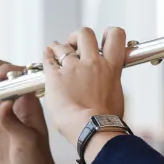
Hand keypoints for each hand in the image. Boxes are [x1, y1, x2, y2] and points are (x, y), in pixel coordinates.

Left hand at [43, 26, 129, 145]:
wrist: (93, 129)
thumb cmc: (106, 120)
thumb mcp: (116, 96)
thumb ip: (110, 83)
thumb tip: (107, 84)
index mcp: (111, 68)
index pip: (115, 36)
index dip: (108, 34)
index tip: (102, 40)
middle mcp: (93, 63)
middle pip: (85, 34)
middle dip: (78, 37)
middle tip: (75, 45)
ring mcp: (73, 69)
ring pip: (63, 45)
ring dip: (59, 47)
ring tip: (56, 50)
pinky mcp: (56, 77)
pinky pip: (48, 59)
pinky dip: (47, 56)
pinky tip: (46, 56)